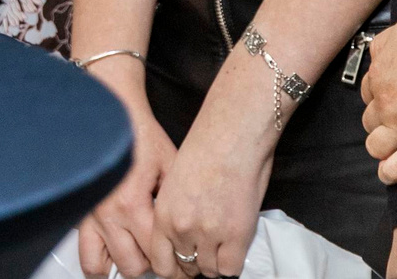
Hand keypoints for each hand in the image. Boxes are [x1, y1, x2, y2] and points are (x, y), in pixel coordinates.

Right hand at [75, 57, 180, 276]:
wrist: (111, 114)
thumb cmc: (140, 134)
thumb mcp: (171, 166)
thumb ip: (178, 201)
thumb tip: (191, 229)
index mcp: (133, 203)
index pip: (158, 252)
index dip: (176, 262)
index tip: (185, 263)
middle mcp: (108, 215)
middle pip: (134, 266)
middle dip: (152, 265)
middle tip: (165, 256)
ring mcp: (90, 216)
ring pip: (105, 267)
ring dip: (125, 265)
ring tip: (138, 257)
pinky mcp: (80, 214)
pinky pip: (86, 254)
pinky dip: (99, 263)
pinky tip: (113, 257)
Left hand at [152, 48, 280, 274]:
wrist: (232, 132)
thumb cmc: (207, 146)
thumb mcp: (175, 182)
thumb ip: (175, 211)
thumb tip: (182, 233)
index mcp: (163, 214)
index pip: (160, 262)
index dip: (173, 267)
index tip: (182, 262)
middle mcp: (182, 228)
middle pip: (185, 269)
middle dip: (194, 263)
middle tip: (205, 251)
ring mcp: (209, 234)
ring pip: (210, 271)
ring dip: (215, 261)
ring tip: (222, 244)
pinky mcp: (236, 235)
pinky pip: (231, 269)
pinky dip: (233, 262)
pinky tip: (235, 244)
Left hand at [360, 10, 396, 184]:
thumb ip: (385, 45)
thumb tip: (382, 53)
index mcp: (379, 73)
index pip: (368, 93)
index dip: (380, 98)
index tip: (392, 100)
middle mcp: (384, 100)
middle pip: (370, 120)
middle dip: (381, 121)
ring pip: (376, 146)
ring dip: (383, 146)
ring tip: (396, 146)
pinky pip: (396, 168)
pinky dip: (390, 174)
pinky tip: (391, 174)